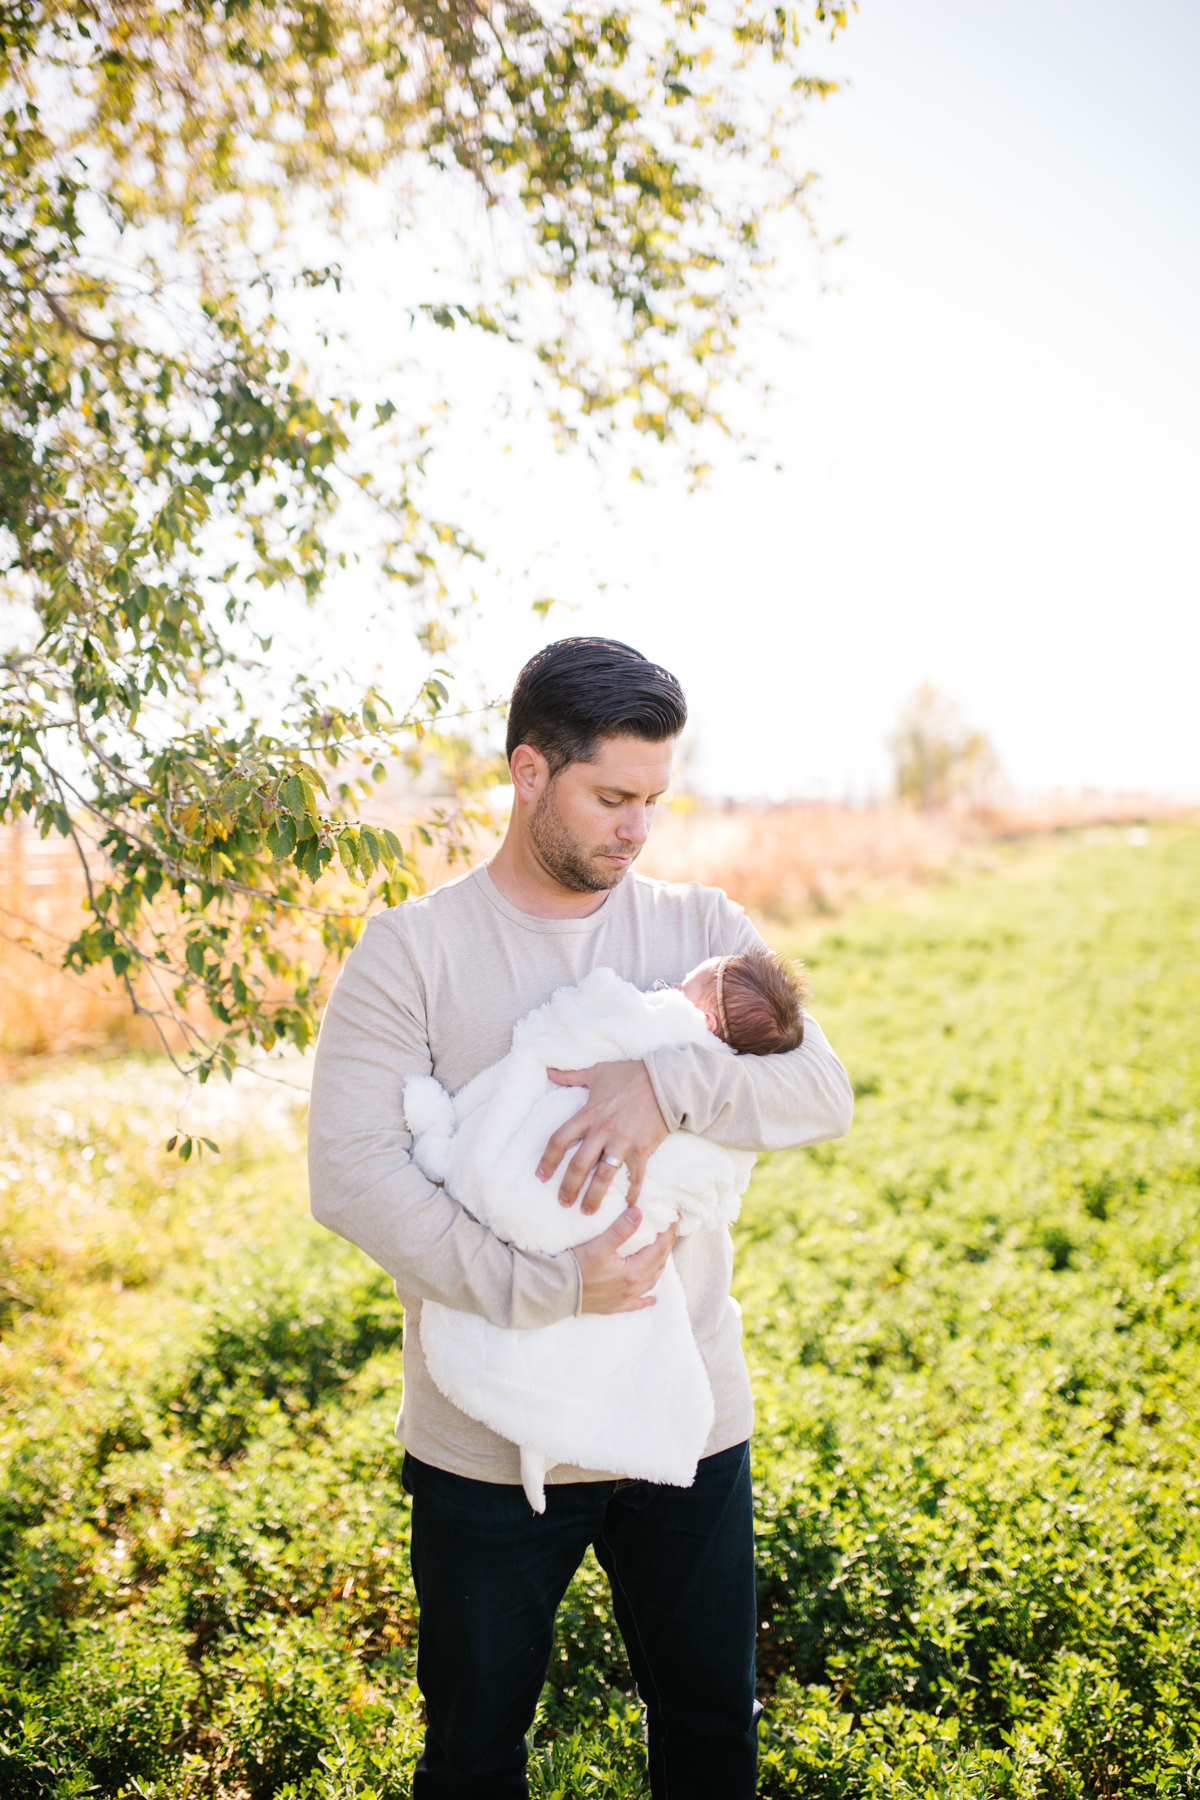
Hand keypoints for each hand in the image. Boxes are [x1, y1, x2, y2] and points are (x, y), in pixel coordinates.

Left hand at [537, 1059, 668, 1214]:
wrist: (667, 1080)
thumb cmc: (632, 1075)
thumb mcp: (598, 1071)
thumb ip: (571, 1075)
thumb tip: (548, 1071)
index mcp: (589, 1113)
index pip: (560, 1140)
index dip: (548, 1160)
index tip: (541, 1176)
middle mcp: (603, 1130)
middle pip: (579, 1165)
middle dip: (568, 1187)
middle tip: (562, 1203)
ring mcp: (623, 1141)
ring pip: (603, 1175)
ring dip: (593, 1196)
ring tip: (587, 1211)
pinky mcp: (643, 1148)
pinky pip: (635, 1176)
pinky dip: (631, 1192)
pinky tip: (627, 1205)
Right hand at [573, 1208, 676, 1313]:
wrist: (557, 1293)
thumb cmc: (576, 1268)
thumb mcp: (598, 1246)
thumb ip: (620, 1230)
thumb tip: (639, 1213)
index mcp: (632, 1272)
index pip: (658, 1250)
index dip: (667, 1234)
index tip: (673, 1220)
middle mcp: (632, 1287)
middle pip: (657, 1265)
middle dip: (665, 1248)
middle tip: (670, 1233)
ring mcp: (623, 1298)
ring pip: (650, 1283)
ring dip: (658, 1268)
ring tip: (663, 1256)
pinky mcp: (613, 1306)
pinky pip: (635, 1304)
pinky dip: (646, 1301)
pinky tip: (652, 1300)